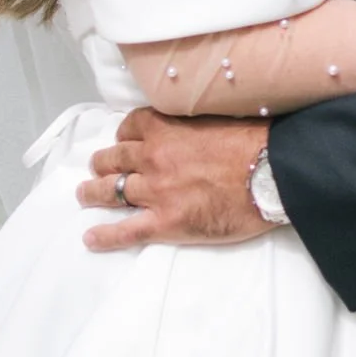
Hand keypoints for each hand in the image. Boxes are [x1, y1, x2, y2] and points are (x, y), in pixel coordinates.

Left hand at [77, 109, 266, 252]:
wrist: (271, 172)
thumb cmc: (256, 143)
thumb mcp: (221, 118)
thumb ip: (197, 124)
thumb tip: (197, 128)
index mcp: (166, 129)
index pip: (131, 127)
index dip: (124, 136)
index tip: (124, 141)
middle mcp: (153, 157)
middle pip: (114, 159)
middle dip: (103, 164)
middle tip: (98, 170)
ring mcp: (156, 191)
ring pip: (111, 191)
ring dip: (93, 193)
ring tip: (84, 195)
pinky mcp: (166, 222)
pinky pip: (126, 230)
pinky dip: (105, 235)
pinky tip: (90, 238)